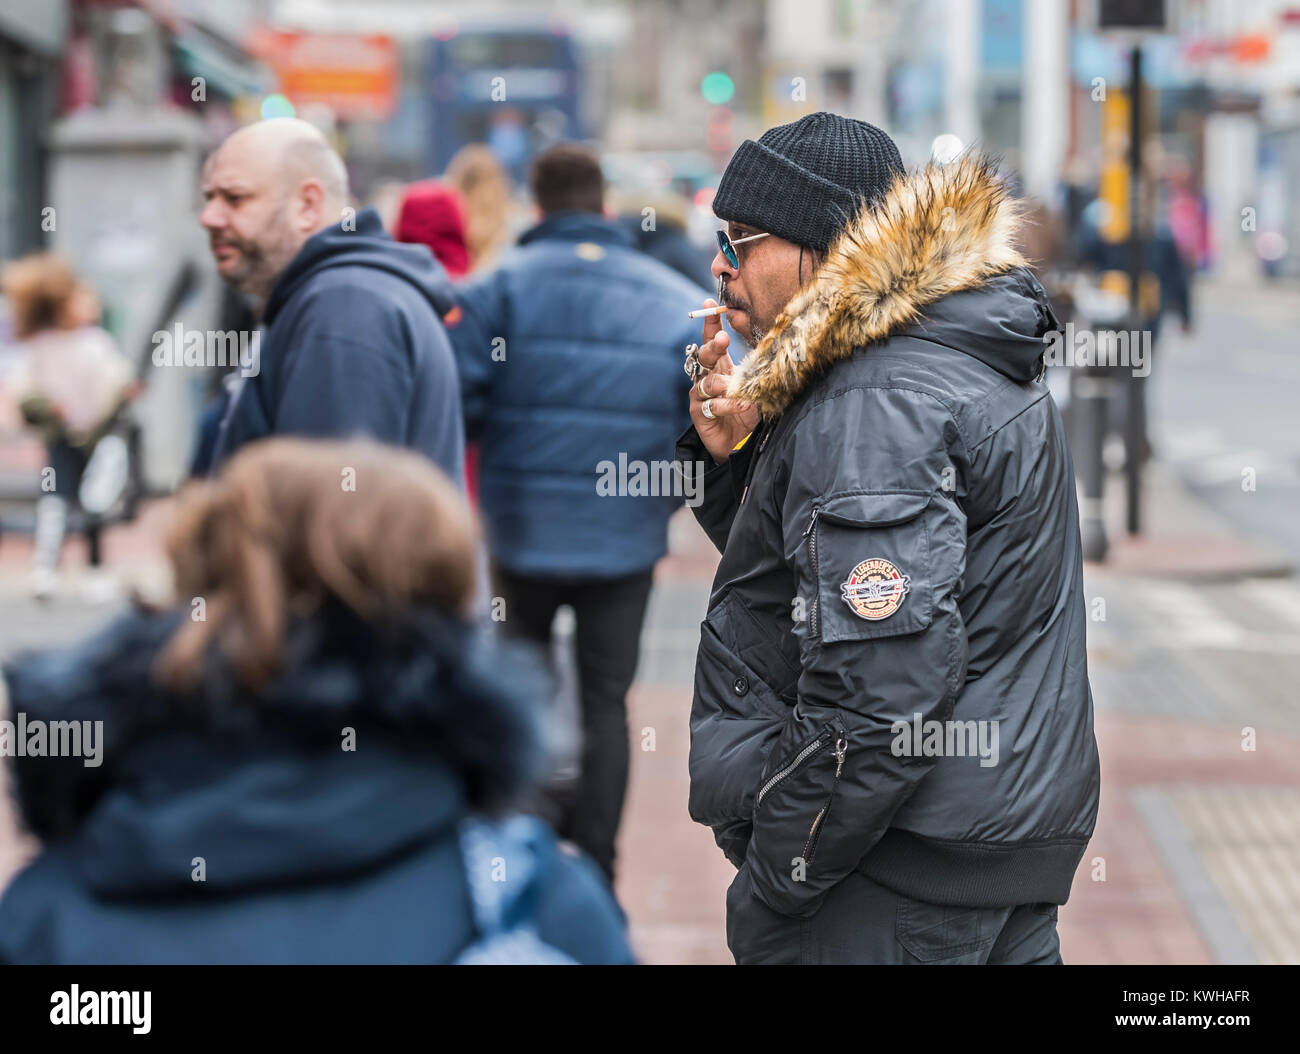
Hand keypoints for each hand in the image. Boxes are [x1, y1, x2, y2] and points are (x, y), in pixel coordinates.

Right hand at [689, 300, 759, 462]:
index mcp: (720, 366)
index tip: (711, 304)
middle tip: (723, 340)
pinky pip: (711, 404)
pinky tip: (742, 404)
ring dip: (723, 382)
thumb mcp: (757, 386)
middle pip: (703, 355)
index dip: (711, 322)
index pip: (712, 339)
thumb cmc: (750, 413)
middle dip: (712, 345)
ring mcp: (701, 395)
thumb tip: (775, 340)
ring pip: (706, 380)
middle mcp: (708, 377)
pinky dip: (728, 404)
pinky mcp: (699, 413)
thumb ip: (757, 367)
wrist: (742, 444)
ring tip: (738, 387)